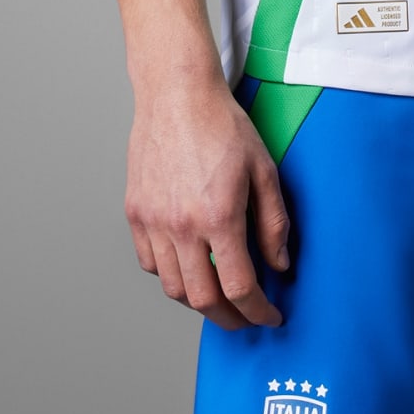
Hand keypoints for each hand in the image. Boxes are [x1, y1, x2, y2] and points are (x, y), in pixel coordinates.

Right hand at [125, 67, 291, 328]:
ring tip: (219, 295)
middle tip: (246, 318)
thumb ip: (274, 223)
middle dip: (229, 318)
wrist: (177, 95)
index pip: (239, 287)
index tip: (269, 317)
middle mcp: (181, 226)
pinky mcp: (135, 213)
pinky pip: (150, 263)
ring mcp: (153, 221)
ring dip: (198, 300)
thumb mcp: (264, 170)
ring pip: (173, 287)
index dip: (258, 312)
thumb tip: (278, 265)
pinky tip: (189, 266)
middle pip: (202, 299)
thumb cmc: (222, 126)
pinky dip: (170, 275)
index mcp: (219, 217)